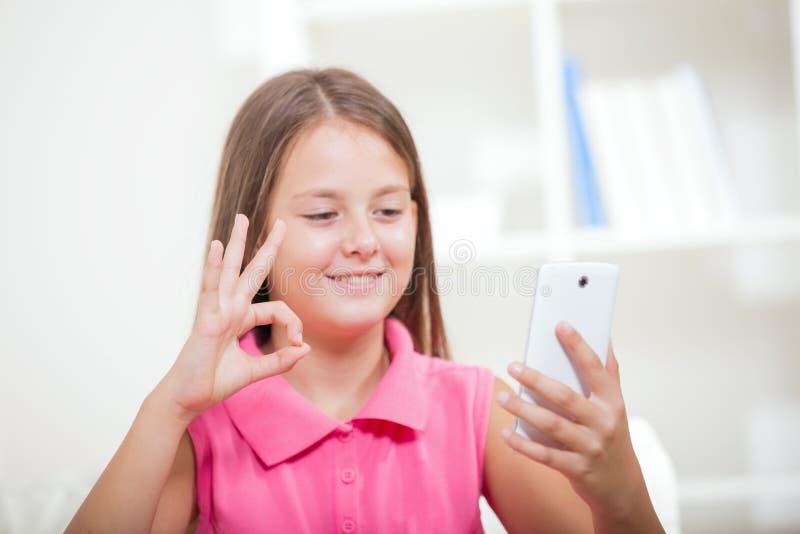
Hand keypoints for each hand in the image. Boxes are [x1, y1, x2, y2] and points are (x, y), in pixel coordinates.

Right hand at [161, 213, 309, 423]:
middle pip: (252, 271)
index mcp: (241, 319)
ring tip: (242, 219)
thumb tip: (306, 349)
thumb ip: (279, 361)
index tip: (298, 343)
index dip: (294, 323)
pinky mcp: (205, 320)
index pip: (277, 308)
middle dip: (267, 247)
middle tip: (280, 223)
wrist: (188, 399)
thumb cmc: (213, 382)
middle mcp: (230, 309)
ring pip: (230, 271)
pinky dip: (213, 267)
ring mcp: (216, 311)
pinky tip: (216, 246)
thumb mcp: (254, 371)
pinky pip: (210, 289)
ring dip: (236, 243)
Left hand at [497, 321, 649, 522]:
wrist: (622, 488)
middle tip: (513, 366)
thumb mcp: (616, 406)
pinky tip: (506, 433)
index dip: (579, 346)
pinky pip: (545, 455)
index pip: (595, 368)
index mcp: (612, 402)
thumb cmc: (612, 437)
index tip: (560, 325)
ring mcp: (590, 447)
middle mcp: (603, 423)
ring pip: (551, 424)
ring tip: (502, 397)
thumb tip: (605, 338)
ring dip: (523, 410)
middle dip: (536, 380)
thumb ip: (609, 374)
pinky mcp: (577, 469)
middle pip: (565, 396)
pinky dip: (523, 445)